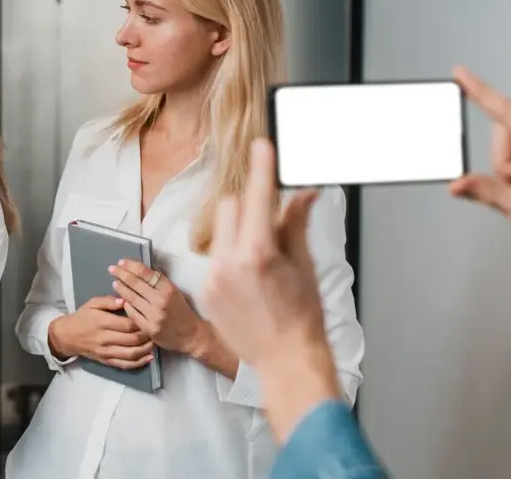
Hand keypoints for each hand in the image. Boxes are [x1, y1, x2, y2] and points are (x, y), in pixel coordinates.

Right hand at [48, 296, 153, 369]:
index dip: (141, 322)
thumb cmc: (82, 317)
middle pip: (131, 339)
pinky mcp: (106, 361)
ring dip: (146, 349)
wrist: (67, 336)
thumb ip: (108, 301)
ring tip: (156, 342)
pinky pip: (124, 364)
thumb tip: (125, 300)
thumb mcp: (92, 303)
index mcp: (102, 322)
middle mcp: (104, 338)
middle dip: (147, 335)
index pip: (127, 324)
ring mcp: (105, 352)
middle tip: (156, 328)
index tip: (150, 316)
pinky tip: (149, 358)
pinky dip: (139, 363)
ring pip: (130, 354)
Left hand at [109, 260, 203, 353]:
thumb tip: (143, 269)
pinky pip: (132, 314)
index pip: (146, 273)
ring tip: (115, 282)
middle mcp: (161, 301)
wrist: (191, 335)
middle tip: (111, 269)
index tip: (121, 262)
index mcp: (168, 289)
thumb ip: (160, 282)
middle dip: (122, 274)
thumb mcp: (175, 292)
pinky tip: (121, 300)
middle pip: (136, 284)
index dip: (131, 266)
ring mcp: (154, 316)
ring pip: (132, 299)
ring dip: (121, 289)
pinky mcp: (149, 329)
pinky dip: (126, 306)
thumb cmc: (182, 310)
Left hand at [202, 139, 339, 441]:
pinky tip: (249, 279)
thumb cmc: (301, 320)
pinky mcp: (206, 293)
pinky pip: (214, 258)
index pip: (257, 198)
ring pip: (220, 233)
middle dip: (248, 206)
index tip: (262, 148)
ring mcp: (213, 280)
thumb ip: (296, 224)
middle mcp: (229, 264)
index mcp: (257, 254)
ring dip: (238, 231)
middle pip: (230, 208)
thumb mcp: (304, 266)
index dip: (261, 169)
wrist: (285, 362)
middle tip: (269, 220)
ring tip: (260, 259)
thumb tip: (303, 193)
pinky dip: (230, 257)